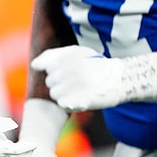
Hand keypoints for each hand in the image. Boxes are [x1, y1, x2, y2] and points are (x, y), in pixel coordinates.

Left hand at [32, 46, 156, 110]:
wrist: (121, 79)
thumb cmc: (95, 65)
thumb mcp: (77, 53)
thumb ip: (53, 56)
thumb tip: (34, 65)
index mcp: (72, 56)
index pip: (47, 67)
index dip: (55, 71)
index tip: (67, 72)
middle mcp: (75, 68)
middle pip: (50, 81)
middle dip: (59, 83)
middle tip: (75, 83)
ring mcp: (80, 84)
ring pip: (54, 94)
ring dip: (62, 95)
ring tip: (77, 91)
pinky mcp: (84, 99)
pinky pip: (63, 104)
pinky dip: (68, 103)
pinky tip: (78, 99)